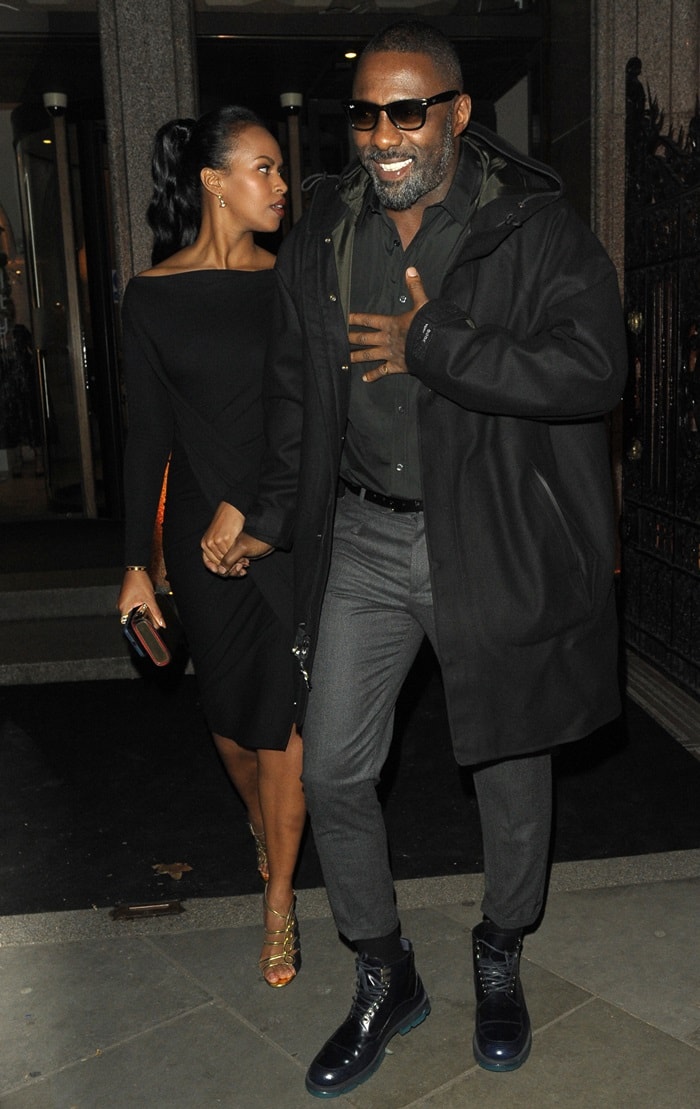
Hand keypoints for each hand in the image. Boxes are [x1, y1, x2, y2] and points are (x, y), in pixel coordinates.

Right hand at [117, 569, 164, 626]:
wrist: (136, 570)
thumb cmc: (139, 581)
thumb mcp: (150, 599)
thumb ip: (156, 612)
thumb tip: (160, 622)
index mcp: (124, 608)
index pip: (130, 623)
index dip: (140, 625)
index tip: (147, 625)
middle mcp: (121, 605)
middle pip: (132, 618)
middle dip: (141, 618)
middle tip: (150, 615)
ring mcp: (122, 601)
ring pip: (132, 611)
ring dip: (140, 611)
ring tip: (147, 606)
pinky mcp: (125, 597)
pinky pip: (131, 605)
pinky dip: (138, 606)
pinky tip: (143, 602)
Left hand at [201, 501, 244, 572]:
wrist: (231, 509)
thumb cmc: (226, 523)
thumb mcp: (218, 536)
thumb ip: (219, 549)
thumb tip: (223, 565)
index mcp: (205, 543)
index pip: (209, 563)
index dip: (218, 569)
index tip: (227, 572)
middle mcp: (208, 544)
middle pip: (218, 562)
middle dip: (229, 568)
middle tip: (241, 568)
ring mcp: (216, 541)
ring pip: (225, 559)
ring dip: (236, 563)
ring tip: (245, 563)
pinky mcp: (224, 539)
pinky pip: (231, 553)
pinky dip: (238, 557)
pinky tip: (245, 557)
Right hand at [218, 532, 274, 576]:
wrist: (268, 537)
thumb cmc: (255, 539)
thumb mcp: (240, 548)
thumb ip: (229, 559)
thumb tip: (220, 571)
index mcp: (222, 543)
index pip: (214, 559)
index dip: (219, 567)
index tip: (229, 569)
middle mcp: (225, 549)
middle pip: (220, 565)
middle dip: (229, 570)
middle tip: (239, 567)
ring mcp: (233, 554)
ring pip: (228, 568)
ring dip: (234, 571)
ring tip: (243, 567)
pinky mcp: (240, 557)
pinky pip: (234, 567)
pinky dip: (238, 571)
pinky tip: (244, 570)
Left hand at [348, 267, 428, 382]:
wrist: (434, 347)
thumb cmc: (428, 325)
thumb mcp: (422, 303)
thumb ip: (415, 287)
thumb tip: (410, 269)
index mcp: (391, 324)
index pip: (369, 320)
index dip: (356, 318)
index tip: (344, 318)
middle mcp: (386, 339)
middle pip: (364, 338)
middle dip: (351, 338)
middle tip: (338, 339)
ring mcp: (390, 354)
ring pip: (369, 355)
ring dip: (357, 357)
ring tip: (345, 359)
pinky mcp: (397, 366)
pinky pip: (382, 372)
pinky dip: (374, 375)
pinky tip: (365, 379)